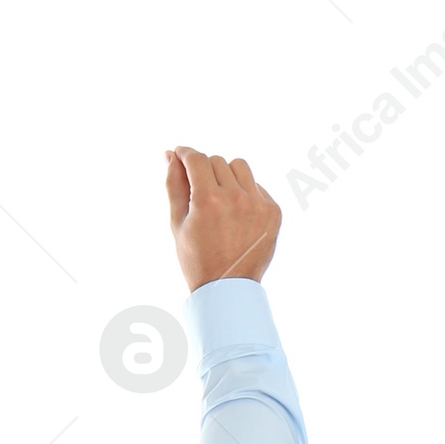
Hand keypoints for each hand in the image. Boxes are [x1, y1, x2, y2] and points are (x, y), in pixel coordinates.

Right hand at [165, 147, 280, 290]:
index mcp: (208, 201)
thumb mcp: (178, 223)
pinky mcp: (273, 211)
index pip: (197, 159)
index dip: (186, 153)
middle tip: (199, 193)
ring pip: (239, 167)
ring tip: (220, 200)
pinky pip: (256, 186)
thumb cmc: (197, 258)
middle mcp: (235, 198)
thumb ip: (174, 185)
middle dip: (204, 171)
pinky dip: (244, 194)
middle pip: (217, 161)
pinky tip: (236, 217)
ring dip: (227, 176)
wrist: (227, 290)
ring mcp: (258, 204)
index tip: (180, 154)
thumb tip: (171, 155)